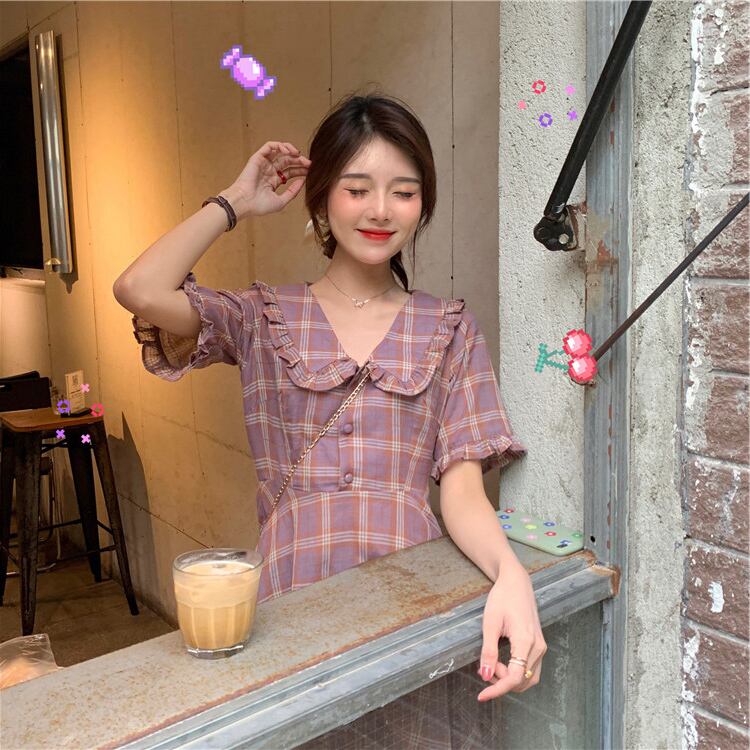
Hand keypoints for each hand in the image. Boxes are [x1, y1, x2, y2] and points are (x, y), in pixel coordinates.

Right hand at [229, 141, 311, 218]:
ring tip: (299, 155)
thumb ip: (292, 192)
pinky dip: (279, 146)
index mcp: (274, 181)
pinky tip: (288, 151)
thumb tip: (303, 181)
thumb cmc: (259, 205)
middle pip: (288, 161)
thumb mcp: (281, 201)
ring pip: (280, 151)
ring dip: (291, 151)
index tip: (311, 171)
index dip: (301, 170)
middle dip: (299, 161)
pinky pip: (269, 146)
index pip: (290, 171)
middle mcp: (269, 171)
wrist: (245, 202)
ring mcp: (264, 164)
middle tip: (309, 163)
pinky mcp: (258, 158)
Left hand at [476, 559, 546, 700]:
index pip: (515, 678)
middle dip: (501, 681)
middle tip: (484, 667)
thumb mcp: (490, 623)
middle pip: (522, 681)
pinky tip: (502, 662)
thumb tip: (485, 676)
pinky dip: (516, 671)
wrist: (516, 582)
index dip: (497, 689)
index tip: (481, 695)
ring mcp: (541, 646)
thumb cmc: (502, 598)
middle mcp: (538, 646)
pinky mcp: (539, 644)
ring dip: (509, 678)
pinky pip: (530, 668)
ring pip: (528, 678)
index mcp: (526, 641)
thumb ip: (488, 651)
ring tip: (492, 664)